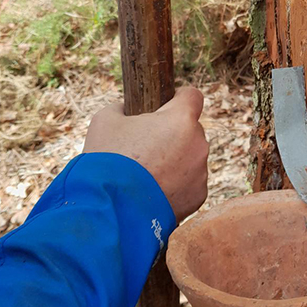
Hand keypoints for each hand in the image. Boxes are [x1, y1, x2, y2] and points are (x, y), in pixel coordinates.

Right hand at [83, 88, 208, 221]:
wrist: (111, 210)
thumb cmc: (107, 160)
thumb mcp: (105, 121)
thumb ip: (123, 108)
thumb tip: (126, 110)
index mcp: (180, 119)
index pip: (192, 95)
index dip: (177, 98)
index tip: (165, 106)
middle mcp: (198, 143)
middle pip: (189, 130)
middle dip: (171, 135)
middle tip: (143, 148)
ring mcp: (201, 172)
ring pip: (190, 158)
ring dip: (174, 162)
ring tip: (145, 175)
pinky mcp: (199, 197)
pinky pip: (189, 183)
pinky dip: (175, 185)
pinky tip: (152, 192)